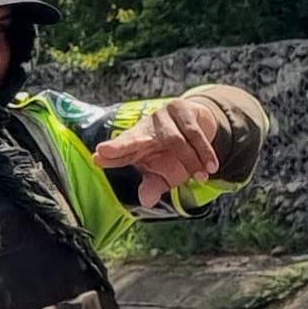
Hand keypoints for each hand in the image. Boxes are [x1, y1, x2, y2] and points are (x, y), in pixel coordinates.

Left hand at [92, 96, 226, 196]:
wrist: (201, 128)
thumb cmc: (175, 156)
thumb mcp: (165, 175)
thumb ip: (154, 186)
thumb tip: (145, 201)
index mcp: (136, 145)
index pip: (121, 152)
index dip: (111, 155)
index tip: (97, 158)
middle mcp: (144, 129)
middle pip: (131, 140)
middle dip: (118, 147)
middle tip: (104, 151)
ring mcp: (161, 116)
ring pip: (175, 141)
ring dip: (191, 161)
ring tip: (201, 178)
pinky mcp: (180, 108)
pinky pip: (193, 133)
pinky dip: (203, 152)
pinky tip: (210, 167)